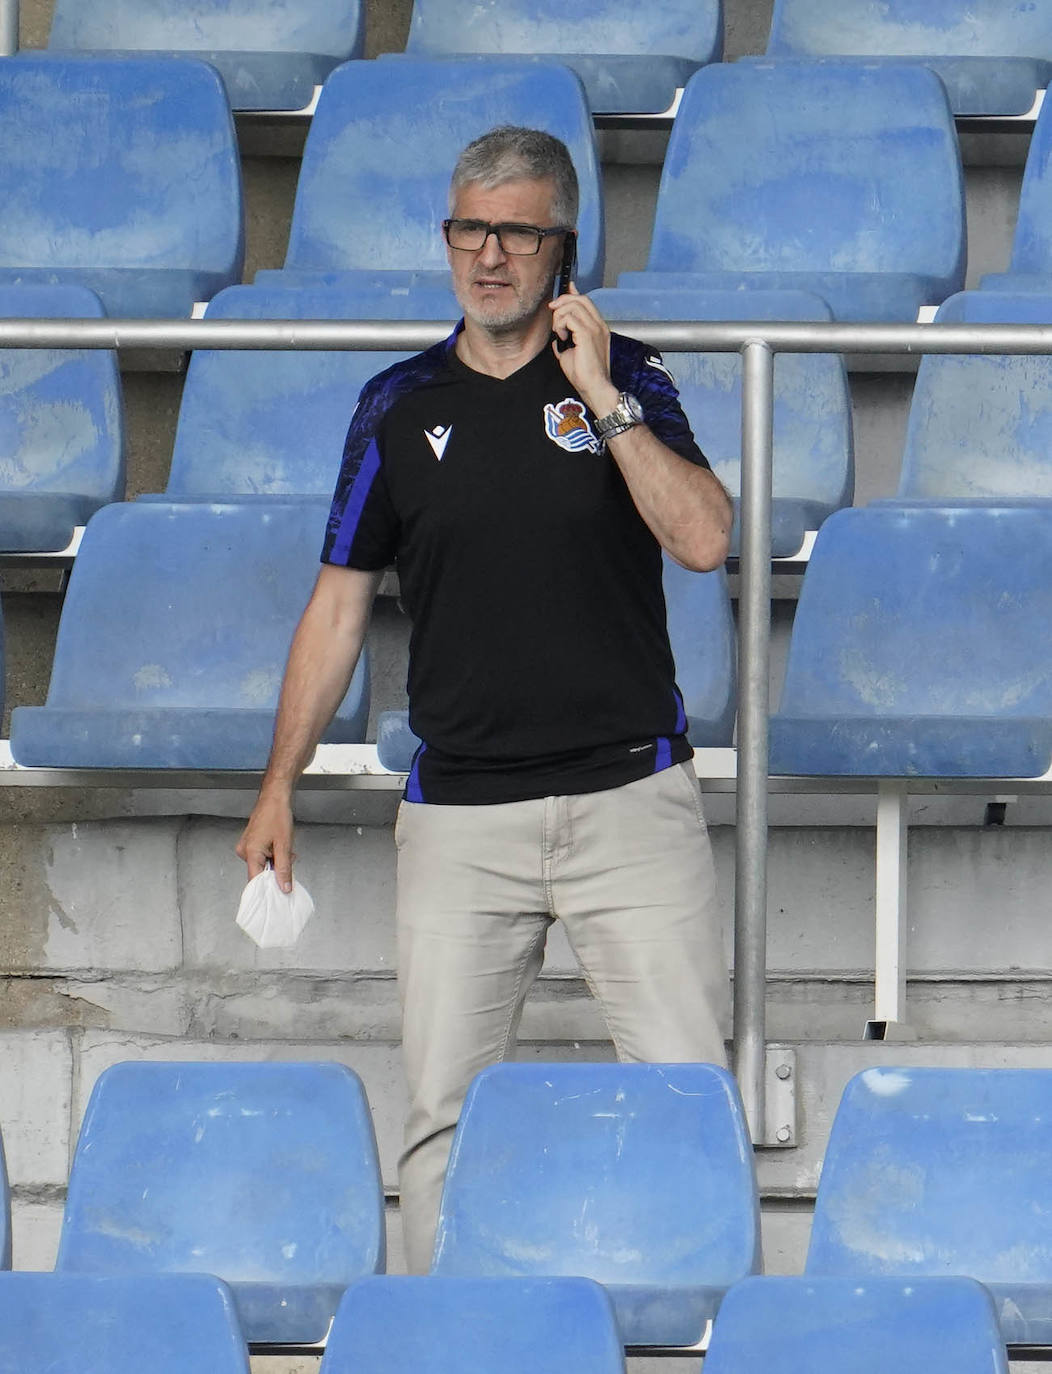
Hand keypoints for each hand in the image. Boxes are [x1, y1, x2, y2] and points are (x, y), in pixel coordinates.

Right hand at [236, 790, 295, 892]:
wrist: (275, 797)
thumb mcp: (284, 845)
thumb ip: (284, 868)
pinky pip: (262, 856)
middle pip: (261, 872)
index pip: (255, 881)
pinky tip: (280, 844)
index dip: (267, 890)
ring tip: (285, 847)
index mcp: (250, 853)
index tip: (278, 895)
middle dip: (277, 869)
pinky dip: (273, 854)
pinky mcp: (250, 843)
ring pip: (263, 864)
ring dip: (276, 860)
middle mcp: (244, 851)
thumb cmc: (277, 815)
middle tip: (289, 857)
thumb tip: (284, 887)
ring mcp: (246, 847)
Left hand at [549, 283, 618, 419]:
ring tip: (559, 333)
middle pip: (581, 299)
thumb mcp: (571, 349)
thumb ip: (567, 336)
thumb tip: (558, 329)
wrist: (594, 387)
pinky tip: (562, 338)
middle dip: (563, 301)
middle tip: (552, 312)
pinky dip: (561, 325)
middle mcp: (599, 325)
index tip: (559, 297)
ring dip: (560, 316)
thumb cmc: (584, 374)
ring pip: (574, 306)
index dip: (572, 294)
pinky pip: (570, 318)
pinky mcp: (587, 335)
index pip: (586, 302)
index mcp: (598, 328)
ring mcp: (595, 329)